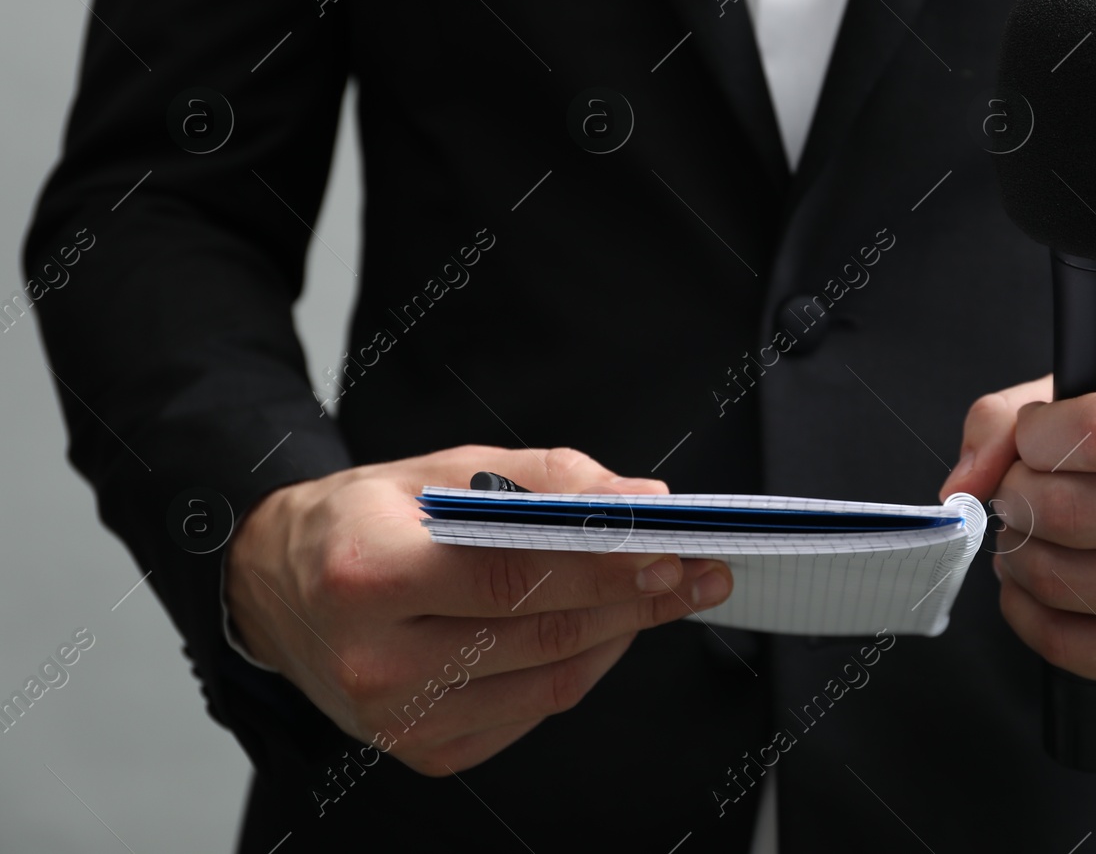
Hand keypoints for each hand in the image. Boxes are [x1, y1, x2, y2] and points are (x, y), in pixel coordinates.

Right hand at [225, 444, 731, 774]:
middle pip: (541, 634)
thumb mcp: (443, 468)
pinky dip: (579, 668)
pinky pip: (532, 713)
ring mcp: (396, 720)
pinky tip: (604, 629)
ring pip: (550, 682)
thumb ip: (548, 479)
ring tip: (665, 594)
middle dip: (634, 600)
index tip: (671, 548)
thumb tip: (640, 497)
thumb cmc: (360, 520)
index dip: (603, 566)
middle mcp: (376, 660)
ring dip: (620, 634)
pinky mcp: (421, 751)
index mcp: (368, 573)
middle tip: (695, 570)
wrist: (275, 588)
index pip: (514, 576)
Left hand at [940, 374, 1095, 694]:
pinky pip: (1070, 646)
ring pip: (1064, 580)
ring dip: (1019, 554)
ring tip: (1030, 534)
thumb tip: (964, 484)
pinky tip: (1038, 584)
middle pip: (1072, 512)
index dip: (1037, 438)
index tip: (1032, 440)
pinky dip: (1029, 612)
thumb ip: (1015, 418)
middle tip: (1022, 492)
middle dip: (1019, 498)